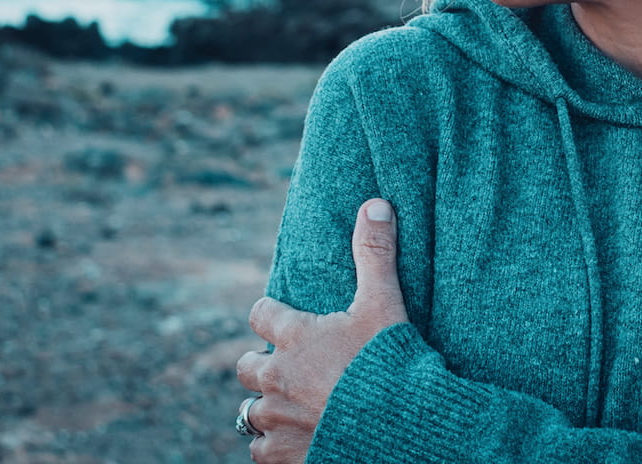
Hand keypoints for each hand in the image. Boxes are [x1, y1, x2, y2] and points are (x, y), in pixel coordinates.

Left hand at [235, 198, 407, 462]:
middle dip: (258, 364)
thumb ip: (375, 253)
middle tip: (283, 364)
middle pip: (245, 366)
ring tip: (287, 406)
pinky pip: (260, 452)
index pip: (260, 313)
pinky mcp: (283, 455)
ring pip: (250, 412)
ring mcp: (276, 419)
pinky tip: (292, 440)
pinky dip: (273, 446)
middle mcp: (276, 376)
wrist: (396, 426)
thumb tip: (375, 202)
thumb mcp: (384, 302)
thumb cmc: (388, 361)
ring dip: (266, 407)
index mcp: (295, 336)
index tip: (278, 315)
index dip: (269, 313)